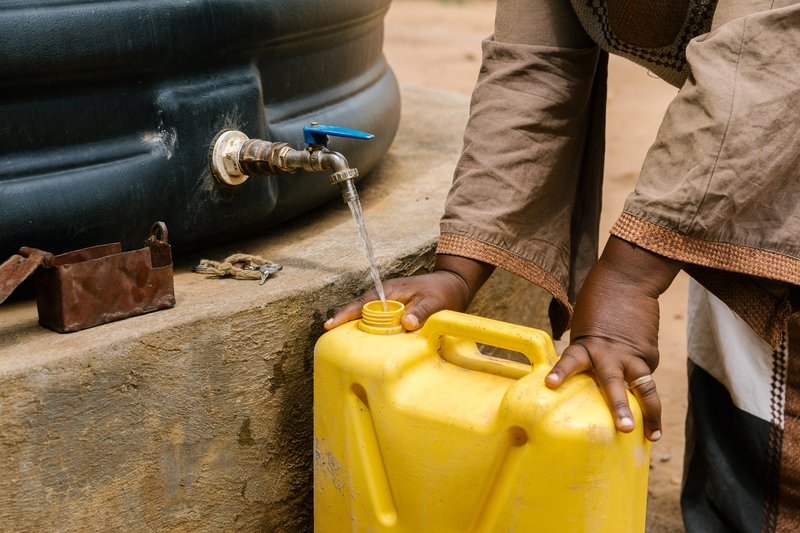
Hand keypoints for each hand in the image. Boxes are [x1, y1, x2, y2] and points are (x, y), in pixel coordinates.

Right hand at [324, 254, 493, 330]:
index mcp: (391, 290)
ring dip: (355, 325)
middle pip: (360, 309)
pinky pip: (377, 320)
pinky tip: (363, 341)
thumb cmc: (444, 291)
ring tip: (338, 341)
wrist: (454, 285)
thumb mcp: (435, 301)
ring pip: (366, 314)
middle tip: (327, 336)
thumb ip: (422, 311)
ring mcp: (389, 303)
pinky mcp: (395, 310)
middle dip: (344, 320)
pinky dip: (369, 328)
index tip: (331, 324)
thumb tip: (406, 322)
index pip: (363, 302)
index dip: (347, 313)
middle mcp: (386, 296)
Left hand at [545, 236, 680, 441]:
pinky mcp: (649, 353)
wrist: (628, 280)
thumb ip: (586, 353)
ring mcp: (633, 354)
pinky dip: (645, 389)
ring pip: (644, 387)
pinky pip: (646, 375)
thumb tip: (589, 378)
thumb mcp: (583, 328)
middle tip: (624, 428)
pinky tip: (647, 401)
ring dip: (650, 412)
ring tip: (652, 435)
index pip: (570, 360)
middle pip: (614, 383)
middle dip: (620, 407)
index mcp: (586, 344)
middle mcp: (610, 353)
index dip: (561, 373)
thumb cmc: (598, 305)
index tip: (550, 384)